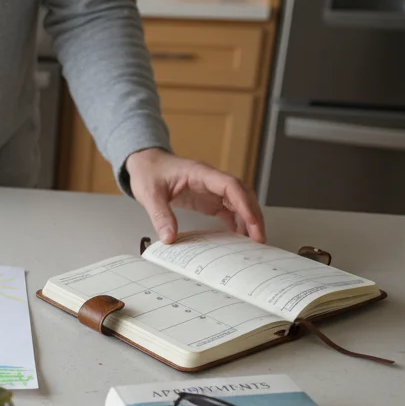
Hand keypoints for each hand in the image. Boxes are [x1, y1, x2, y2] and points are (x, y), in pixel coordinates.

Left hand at [125, 148, 265, 243]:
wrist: (145, 164)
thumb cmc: (149, 172)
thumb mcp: (149, 194)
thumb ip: (160, 215)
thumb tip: (169, 238)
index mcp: (200, 173)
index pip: (231, 186)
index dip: (244, 203)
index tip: (252, 222)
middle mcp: (211, 180)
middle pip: (242, 194)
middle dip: (253, 215)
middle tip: (259, 238)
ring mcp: (211, 189)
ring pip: (239, 203)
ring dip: (248, 220)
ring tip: (253, 242)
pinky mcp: (208, 199)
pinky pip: (228, 210)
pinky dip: (236, 223)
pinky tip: (238, 237)